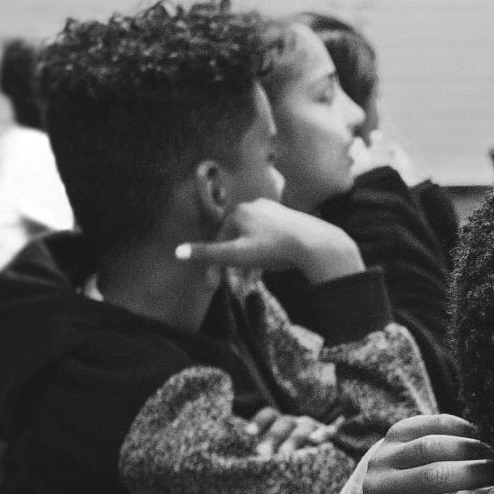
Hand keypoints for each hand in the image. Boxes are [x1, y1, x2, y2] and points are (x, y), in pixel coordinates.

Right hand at [178, 197, 365, 281]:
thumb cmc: (273, 248)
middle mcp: (256, 206)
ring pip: (254, 242)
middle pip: (237, 241)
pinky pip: (270, 240)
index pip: (219, 239)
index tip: (214, 285)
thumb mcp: (236, 254)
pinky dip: (264, 256)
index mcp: (239, 211)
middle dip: (234, 267)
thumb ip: (208, 253)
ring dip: (249, 264)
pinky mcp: (291, 221)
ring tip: (250, 284)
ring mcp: (275, 212)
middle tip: (234, 287)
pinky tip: (265, 272)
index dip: (215, 264)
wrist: (316, 245)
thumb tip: (177, 252)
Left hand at [246, 406, 333, 458]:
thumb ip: (250, 451)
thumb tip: (220, 456)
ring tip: (285, 455)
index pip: (269, 414)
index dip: (259, 422)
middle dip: (273, 437)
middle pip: (284, 422)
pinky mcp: (327, 438)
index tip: (248, 434)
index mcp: (278, 423)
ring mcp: (312, 430)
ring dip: (293, 440)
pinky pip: (328, 433)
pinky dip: (324, 434)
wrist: (313, 465)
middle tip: (262, 453)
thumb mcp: (265, 452)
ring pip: (303, 428)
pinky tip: (318, 441)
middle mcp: (294, 423)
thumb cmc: (279, 460)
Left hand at [362, 414, 493, 493]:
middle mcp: (378, 487)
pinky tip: (477, 437)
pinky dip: (459, 429)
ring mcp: (383, 456)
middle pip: (433, 476)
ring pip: (432, 447)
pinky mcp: (394, 432)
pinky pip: (430, 424)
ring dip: (470, 450)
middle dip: (475, 472)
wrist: (397, 489)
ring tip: (493, 456)